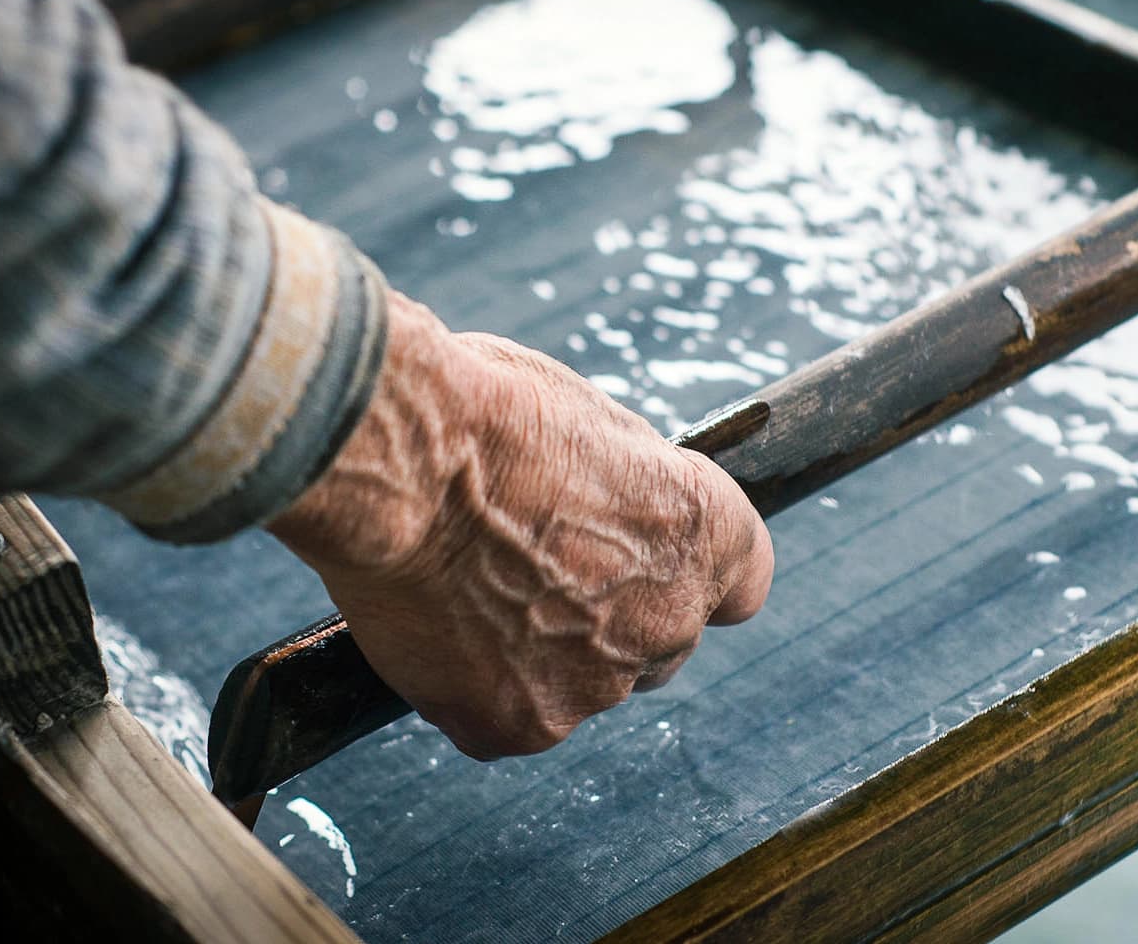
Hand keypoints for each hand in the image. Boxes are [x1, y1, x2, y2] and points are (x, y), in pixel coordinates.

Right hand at [267, 291, 772, 759]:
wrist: (397, 459)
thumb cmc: (483, 411)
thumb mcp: (591, 424)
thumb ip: (624, 493)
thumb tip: (611, 510)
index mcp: (708, 535)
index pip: (740, 584)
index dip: (685, 571)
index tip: (647, 558)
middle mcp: (670, 620)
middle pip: (657, 642)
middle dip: (609, 618)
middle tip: (529, 570)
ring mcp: (595, 685)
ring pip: (578, 683)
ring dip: (535, 652)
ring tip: (463, 587)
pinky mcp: (517, 725)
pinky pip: (503, 716)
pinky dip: (470, 685)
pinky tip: (432, 624)